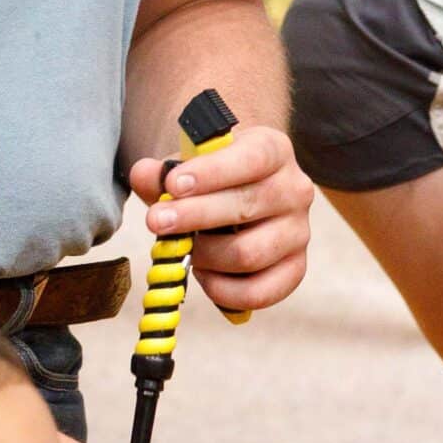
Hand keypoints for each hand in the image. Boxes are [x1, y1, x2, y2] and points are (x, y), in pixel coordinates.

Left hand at [128, 116, 312, 317]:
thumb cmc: (212, 180)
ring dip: (205, 256)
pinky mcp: (295, 269)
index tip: (172, 185)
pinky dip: (223, 289)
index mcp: (274, 150)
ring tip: (182, 250)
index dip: (211, 173)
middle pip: (245, 207)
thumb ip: (163, 172)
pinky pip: (259, 292)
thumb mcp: (190, 166)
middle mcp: (294, 189)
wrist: (240, 197)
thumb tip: (143, 174)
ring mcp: (299, 232)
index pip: (251, 159)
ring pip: (249, 253)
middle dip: (194, 216)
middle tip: (156, 221)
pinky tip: (202, 274)